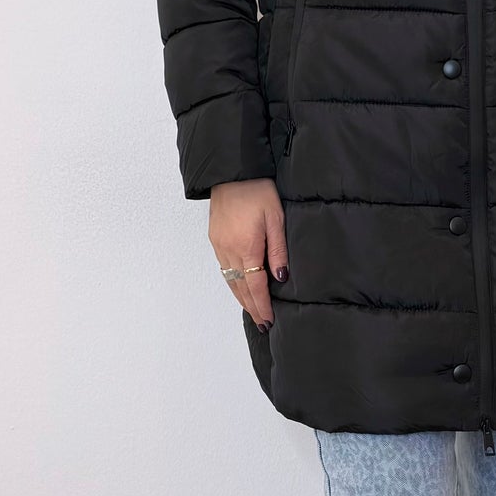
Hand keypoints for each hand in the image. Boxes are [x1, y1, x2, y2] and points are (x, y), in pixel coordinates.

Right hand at [209, 179, 287, 329]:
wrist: (232, 172)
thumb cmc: (257, 191)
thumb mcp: (276, 218)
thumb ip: (278, 250)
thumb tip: (280, 278)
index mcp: (246, 247)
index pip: (255, 285)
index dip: (262, 305)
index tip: (268, 321)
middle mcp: (229, 250)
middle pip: (241, 288)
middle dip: (252, 307)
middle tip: (262, 324)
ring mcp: (219, 245)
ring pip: (230, 280)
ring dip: (241, 298)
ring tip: (253, 311)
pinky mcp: (215, 239)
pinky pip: (224, 269)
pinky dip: (233, 283)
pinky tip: (240, 287)